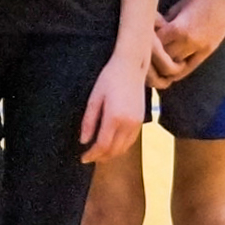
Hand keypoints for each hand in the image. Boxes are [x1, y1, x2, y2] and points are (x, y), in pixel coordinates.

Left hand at [77, 49, 148, 165]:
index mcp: (114, 117)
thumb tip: (84, 141)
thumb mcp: (94, 98)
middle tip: (88, 158)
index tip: (83, 158)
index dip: (92, 155)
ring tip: (98, 154)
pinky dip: (120, 147)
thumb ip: (89, 121)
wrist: (131, 67)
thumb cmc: (109, 79)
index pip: (102, 145)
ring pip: (123, 148)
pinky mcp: (141, 121)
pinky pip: (130, 141)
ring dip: (111, 154)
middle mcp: (128, 123)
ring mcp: (137, 123)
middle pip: (114, 150)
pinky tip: (111, 145)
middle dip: (100, 157)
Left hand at [149, 0, 224, 86]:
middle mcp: (188, 42)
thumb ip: (165, 23)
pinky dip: (176, 72)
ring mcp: (199, 49)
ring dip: (163, 67)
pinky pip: (188, 69)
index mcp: (177, 29)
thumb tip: (152, 33)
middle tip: (144, 57)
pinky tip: (168, 72)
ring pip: (174, 67)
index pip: (154, 46)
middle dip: (153, 59)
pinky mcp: (207, 52)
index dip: (146, 45)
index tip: (141, 43)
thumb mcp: (176, 8)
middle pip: (163, 59)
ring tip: (155, 65)